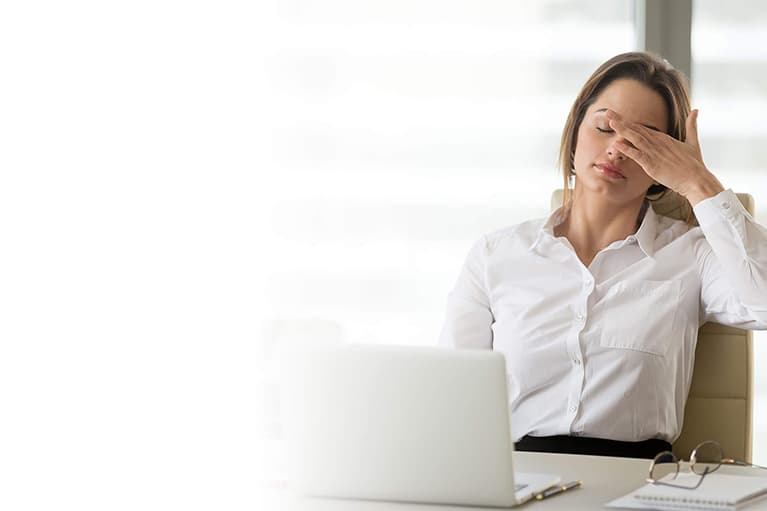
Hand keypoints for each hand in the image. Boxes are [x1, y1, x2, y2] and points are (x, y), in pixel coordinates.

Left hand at [606, 109, 723, 204]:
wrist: (697, 180)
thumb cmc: (695, 164)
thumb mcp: (692, 142)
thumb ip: (692, 126)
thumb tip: (696, 110)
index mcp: (664, 138)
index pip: (642, 128)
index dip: (629, 122)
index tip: (617, 116)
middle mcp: (658, 142)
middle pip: (636, 130)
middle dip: (621, 121)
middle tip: (608, 112)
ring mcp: (655, 153)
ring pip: (635, 139)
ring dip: (622, 130)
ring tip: (611, 122)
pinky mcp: (652, 164)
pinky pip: (637, 155)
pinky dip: (627, 149)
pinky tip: (617, 144)